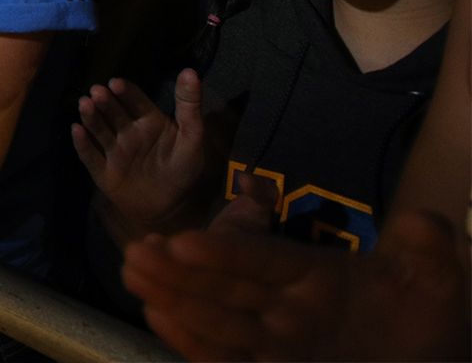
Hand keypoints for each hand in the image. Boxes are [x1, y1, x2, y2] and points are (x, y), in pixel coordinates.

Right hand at [72, 70, 209, 240]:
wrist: (170, 209)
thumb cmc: (182, 170)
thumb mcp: (192, 137)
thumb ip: (189, 106)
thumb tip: (189, 71)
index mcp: (147, 120)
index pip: (134, 101)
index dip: (125, 91)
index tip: (116, 83)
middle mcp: (127, 131)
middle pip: (113, 112)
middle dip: (105, 102)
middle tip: (98, 92)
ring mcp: (113, 150)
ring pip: (99, 130)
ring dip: (91, 117)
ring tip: (85, 104)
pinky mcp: (102, 171)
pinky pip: (90, 156)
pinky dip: (82, 144)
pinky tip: (76, 131)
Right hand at [123, 211, 470, 361]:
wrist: (428, 356)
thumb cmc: (426, 319)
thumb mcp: (435, 281)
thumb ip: (428, 249)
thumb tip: (428, 222)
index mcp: (314, 275)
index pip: (263, 259)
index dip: (226, 251)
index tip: (184, 240)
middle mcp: (286, 307)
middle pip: (225, 288)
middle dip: (180, 273)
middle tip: (135, 253)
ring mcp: (280, 343)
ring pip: (218, 322)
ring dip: (176, 303)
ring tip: (135, 281)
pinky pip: (230, 361)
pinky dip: (195, 345)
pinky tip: (162, 322)